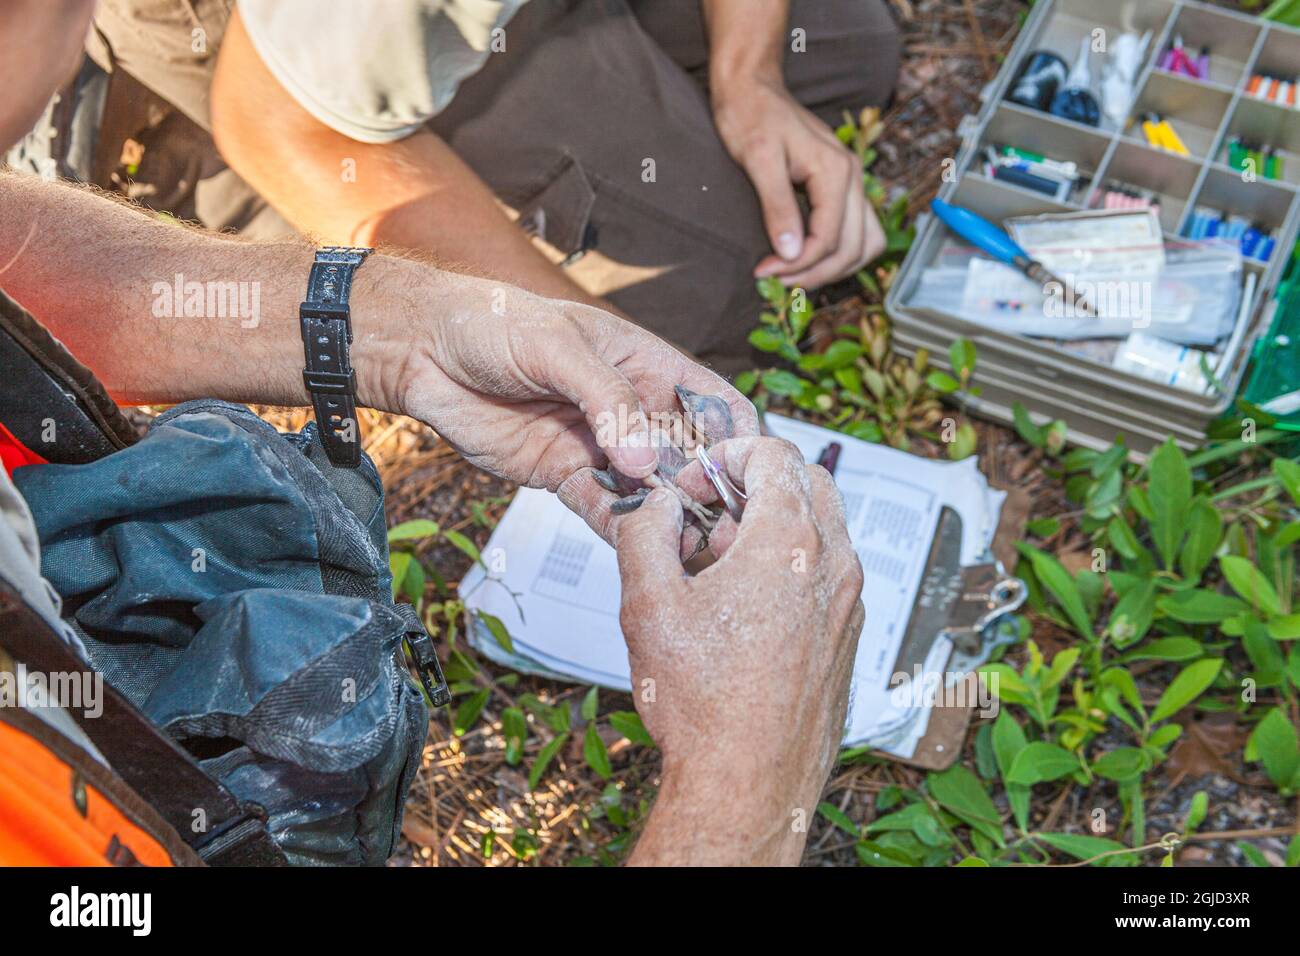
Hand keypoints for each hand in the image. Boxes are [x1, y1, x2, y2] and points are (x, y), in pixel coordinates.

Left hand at [390, 277, 757, 520]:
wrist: (423, 350)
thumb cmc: (494, 324)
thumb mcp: (560, 347)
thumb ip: (607, 399)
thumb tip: (643, 456)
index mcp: (648, 365)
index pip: (711, 404)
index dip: (733, 437)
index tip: (741, 470)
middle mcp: (632, 410)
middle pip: (688, 457)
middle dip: (705, 489)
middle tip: (716, 521)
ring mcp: (600, 446)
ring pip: (650, 490)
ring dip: (667, 516)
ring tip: (682, 541)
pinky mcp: (565, 477)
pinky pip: (602, 508)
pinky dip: (620, 525)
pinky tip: (634, 538)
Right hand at [614, 437, 864, 865]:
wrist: (748, 784)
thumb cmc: (705, 706)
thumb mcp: (648, 605)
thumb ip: (645, 533)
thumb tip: (655, 506)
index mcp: (790, 543)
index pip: (775, 453)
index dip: (727, 454)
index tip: (696, 482)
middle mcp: (833, 566)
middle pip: (808, 481)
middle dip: (754, 483)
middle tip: (708, 513)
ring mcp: (848, 603)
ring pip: (821, 528)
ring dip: (770, 526)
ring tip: (716, 567)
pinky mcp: (847, 636)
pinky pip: (826, 573)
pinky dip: (789, 565)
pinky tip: (742, 607)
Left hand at [712, 77, 884, 288]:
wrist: (752, 88)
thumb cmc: (750, 116)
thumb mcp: (758, 159)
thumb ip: (777, 206)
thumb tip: (790, 254)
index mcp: (835, 170)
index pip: (830, 238)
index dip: (799, 265)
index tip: (763, 272)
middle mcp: (852, 176)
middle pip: (854, 248)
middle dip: (817, 273)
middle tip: (777, 282)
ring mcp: (851, 181)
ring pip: (865, 243)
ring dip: (834, 268)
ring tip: (795, 277)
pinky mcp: (842, 186)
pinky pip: (856, 231)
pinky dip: (839, 252)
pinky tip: (807, 259)